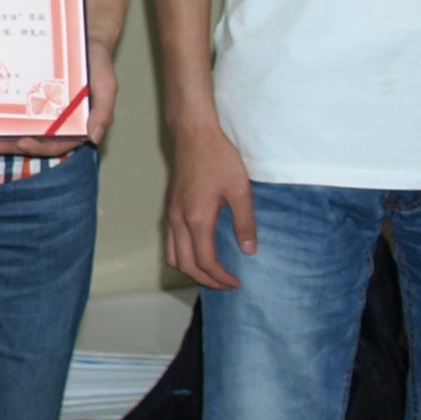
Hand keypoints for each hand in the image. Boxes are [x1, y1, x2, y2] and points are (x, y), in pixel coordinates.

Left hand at [0, 31, 117, 161]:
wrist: (82, 34)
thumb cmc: (96, 62)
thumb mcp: (106, 84)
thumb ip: (104, 110)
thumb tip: (95, 137)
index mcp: (73, 124)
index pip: (56, 144)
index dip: (39, 147)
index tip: (23, 142)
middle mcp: (54, 120)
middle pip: (31, 139)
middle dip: (10, 145)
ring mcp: (38, 108)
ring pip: (18, 127)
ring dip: (1, 135)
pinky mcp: (26, 94)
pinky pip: (12, 107)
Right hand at [161, 112, 255, 289]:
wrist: (194, 134)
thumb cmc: (219, 158)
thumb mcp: (240, 190)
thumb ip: (245, 222)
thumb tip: (249, 251)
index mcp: (197, 219)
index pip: (205, 261)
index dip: (221, 277)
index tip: (237, 283)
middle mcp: (178, 221)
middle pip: (185, 265)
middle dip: (205, 280)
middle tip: (226, 285)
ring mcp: (171, 214)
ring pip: (173, 255)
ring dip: (191, 270)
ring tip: (212, 273)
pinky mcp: (170, 208)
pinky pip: (171, 242)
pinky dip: (183, 256)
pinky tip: (199, 252)